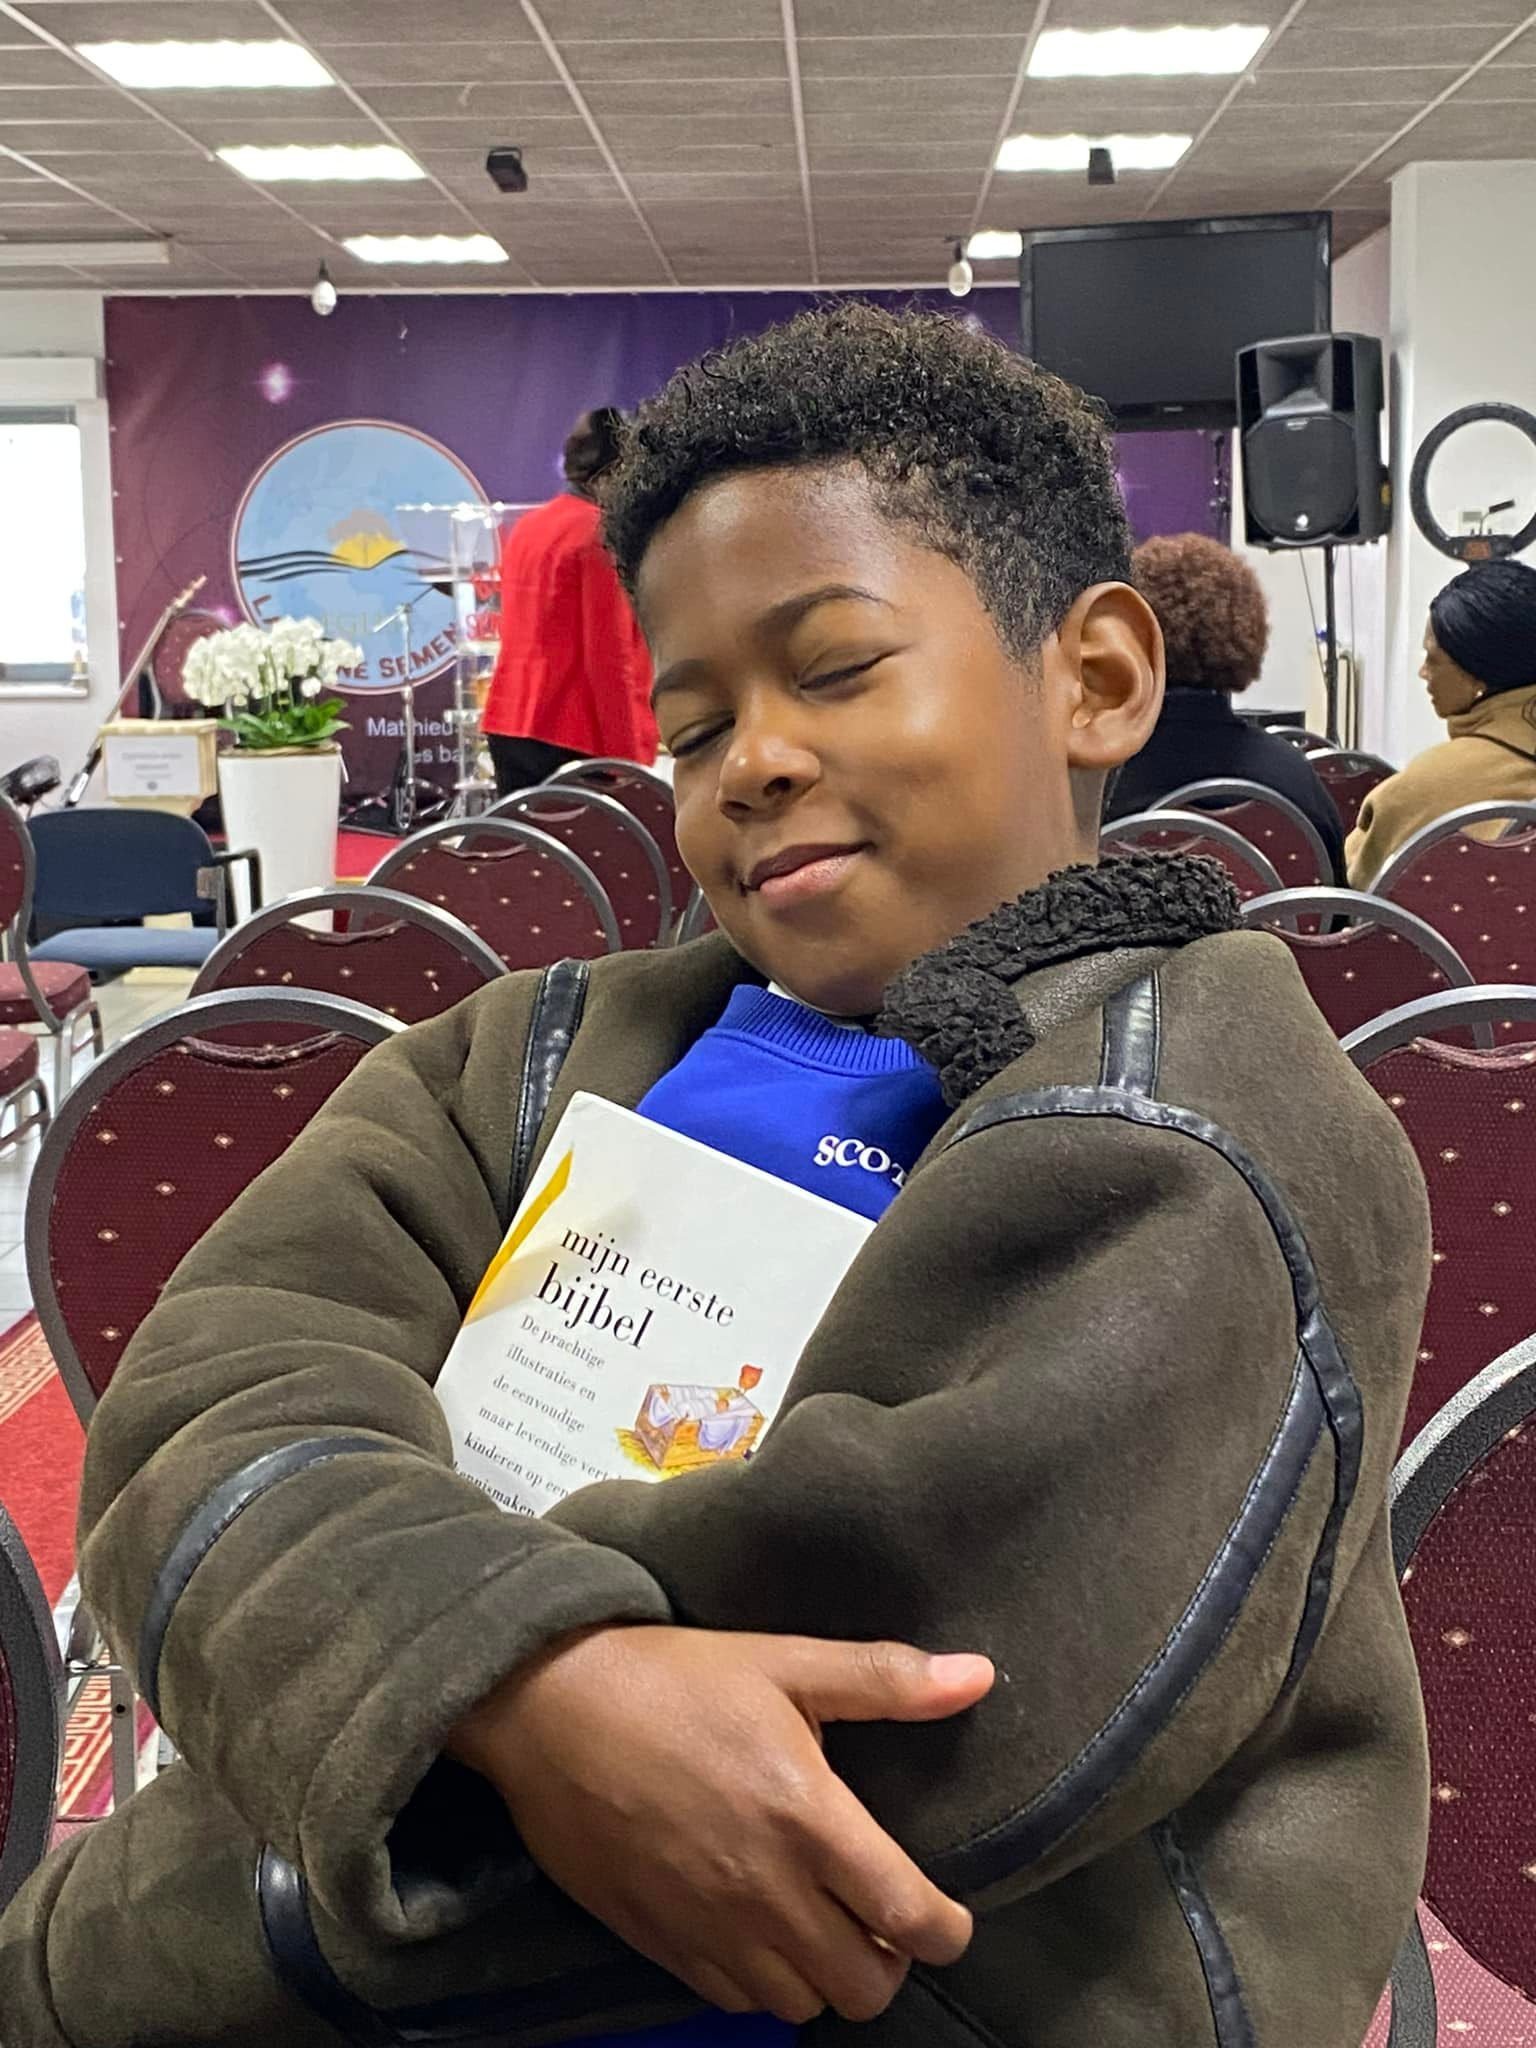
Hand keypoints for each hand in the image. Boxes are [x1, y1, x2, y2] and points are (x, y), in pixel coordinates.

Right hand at [447, 1626, 992, 2024]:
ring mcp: (709, 1925)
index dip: (947, 1931)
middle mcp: (764, 1888)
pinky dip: (765, 1982)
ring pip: (804, 2004)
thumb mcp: (784, 1662)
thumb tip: (979, 1677)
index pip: (909, 1918)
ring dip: (827, 1974)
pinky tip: (762, 1930)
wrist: (549, 1705)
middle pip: (865, 1986)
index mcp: (807, 1817)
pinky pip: (736, 2002)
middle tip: (880, 1914)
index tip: (948, 1916)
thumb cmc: (672, 1678)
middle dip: (891, 1960)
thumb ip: (885, 1680)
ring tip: (823, 1923)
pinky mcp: (660, 1942)